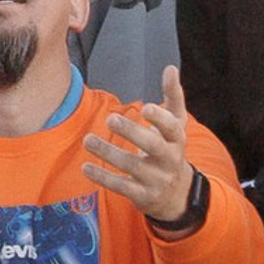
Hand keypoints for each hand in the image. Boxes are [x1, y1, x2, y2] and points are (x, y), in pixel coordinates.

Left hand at [84, 67, 197, 226]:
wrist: (177, 194)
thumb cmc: (170, 149)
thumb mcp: (176, 125)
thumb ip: (173, 96)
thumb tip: (171, 68)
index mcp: (177, 140)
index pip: (173, 128)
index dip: (160, 118)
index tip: (145, 106)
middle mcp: (169, 160)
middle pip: (154, 146)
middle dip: (133, 133)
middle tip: (110, 119)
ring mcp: (156, 180)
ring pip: (132, 166)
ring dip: (108, 153)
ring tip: (88, 139)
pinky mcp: (142, 195)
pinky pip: (121, 187)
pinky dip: (102, 177)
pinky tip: (85, 167)